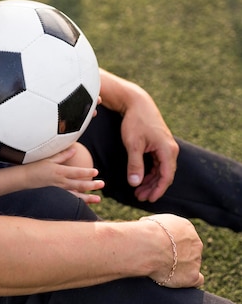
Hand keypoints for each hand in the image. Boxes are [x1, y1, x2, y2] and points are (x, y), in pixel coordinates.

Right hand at [22, 146, 104, 203]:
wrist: (24, 179)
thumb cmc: (35, 167)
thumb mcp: (49, 159)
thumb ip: (62, 155)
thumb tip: (74, 149)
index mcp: (59, 171)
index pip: (77, 172)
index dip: (87, 172)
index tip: (96, 171)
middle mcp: (61, 182)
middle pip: (79, 184)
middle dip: (92, 185)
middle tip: (102, 184)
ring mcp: (59, 190)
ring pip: (76, 195)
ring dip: (88, 198)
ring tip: (98, 199)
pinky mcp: (56, 195)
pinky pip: (70, 199)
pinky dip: (78, 202)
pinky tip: (85, 204)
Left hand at [98, 70, 177, 202]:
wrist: (137, 103)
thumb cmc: (135, 122)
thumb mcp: (133, 144)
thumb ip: (135, 164)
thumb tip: (135, 183)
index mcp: (167, 150)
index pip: (166, 176)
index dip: (158, 190)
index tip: (148, 200)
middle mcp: (170, 149)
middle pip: (164, 175)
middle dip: (152, 188)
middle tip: (139, 198)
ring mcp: (166, 147)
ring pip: (160, 170)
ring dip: (150, 181)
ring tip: (138, 191)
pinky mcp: (160, 145)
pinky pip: (157, 163)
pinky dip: (150, 172)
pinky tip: (140, 179)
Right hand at [141, 214, 203, 287]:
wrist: (148, 246)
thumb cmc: (145, 233)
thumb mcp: (151, 221)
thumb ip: (159, 229)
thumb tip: (152, 233)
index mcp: (185, 227)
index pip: (183, 235)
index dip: (171, 242)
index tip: (161, 246)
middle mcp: (195, 242)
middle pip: (189, 250)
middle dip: (177, 254)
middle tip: (161, 257)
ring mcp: (196, 260)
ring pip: (192, 264)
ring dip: (180, 267)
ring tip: (163, 268)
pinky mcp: (192, 276)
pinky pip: (197, 280)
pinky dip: (188, 281)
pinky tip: (177, 280)